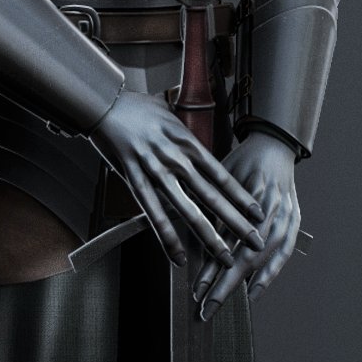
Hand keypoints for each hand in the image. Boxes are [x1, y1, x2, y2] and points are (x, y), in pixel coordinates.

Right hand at [88, 90, 264, 266]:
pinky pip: (153, 213)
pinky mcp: (134, 178)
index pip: (221, 174)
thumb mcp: (167, 106)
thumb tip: (191, 105)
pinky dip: (167, 236)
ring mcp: (155, 170)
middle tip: (256, 242)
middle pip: (212, 196)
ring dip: (209, 236)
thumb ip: (182, 116)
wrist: (103, 103)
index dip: (241, 196)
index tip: (258, 213)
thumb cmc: (135, 106)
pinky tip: (179, 257)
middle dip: (236, 222)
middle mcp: (176, 158)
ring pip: (188, 209)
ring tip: (226, 258)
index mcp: (187, 141)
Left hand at [193, 132, 300, 319]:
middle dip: (227, 284)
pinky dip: (272, 272)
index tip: (198, 288)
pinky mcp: (294, 219)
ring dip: (247, 282)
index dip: (214, 266)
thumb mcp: (220, 174)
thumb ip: (209, 202)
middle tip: (207, 307)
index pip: (230, 238)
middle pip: (249, 254)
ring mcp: (286, 213)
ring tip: (227, 300)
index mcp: (252, 193)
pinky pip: (285, 250)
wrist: (274, 144)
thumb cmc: (243, 158)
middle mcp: (272, 207)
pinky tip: (256, 290)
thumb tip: (186, 232)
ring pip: (268, 256)